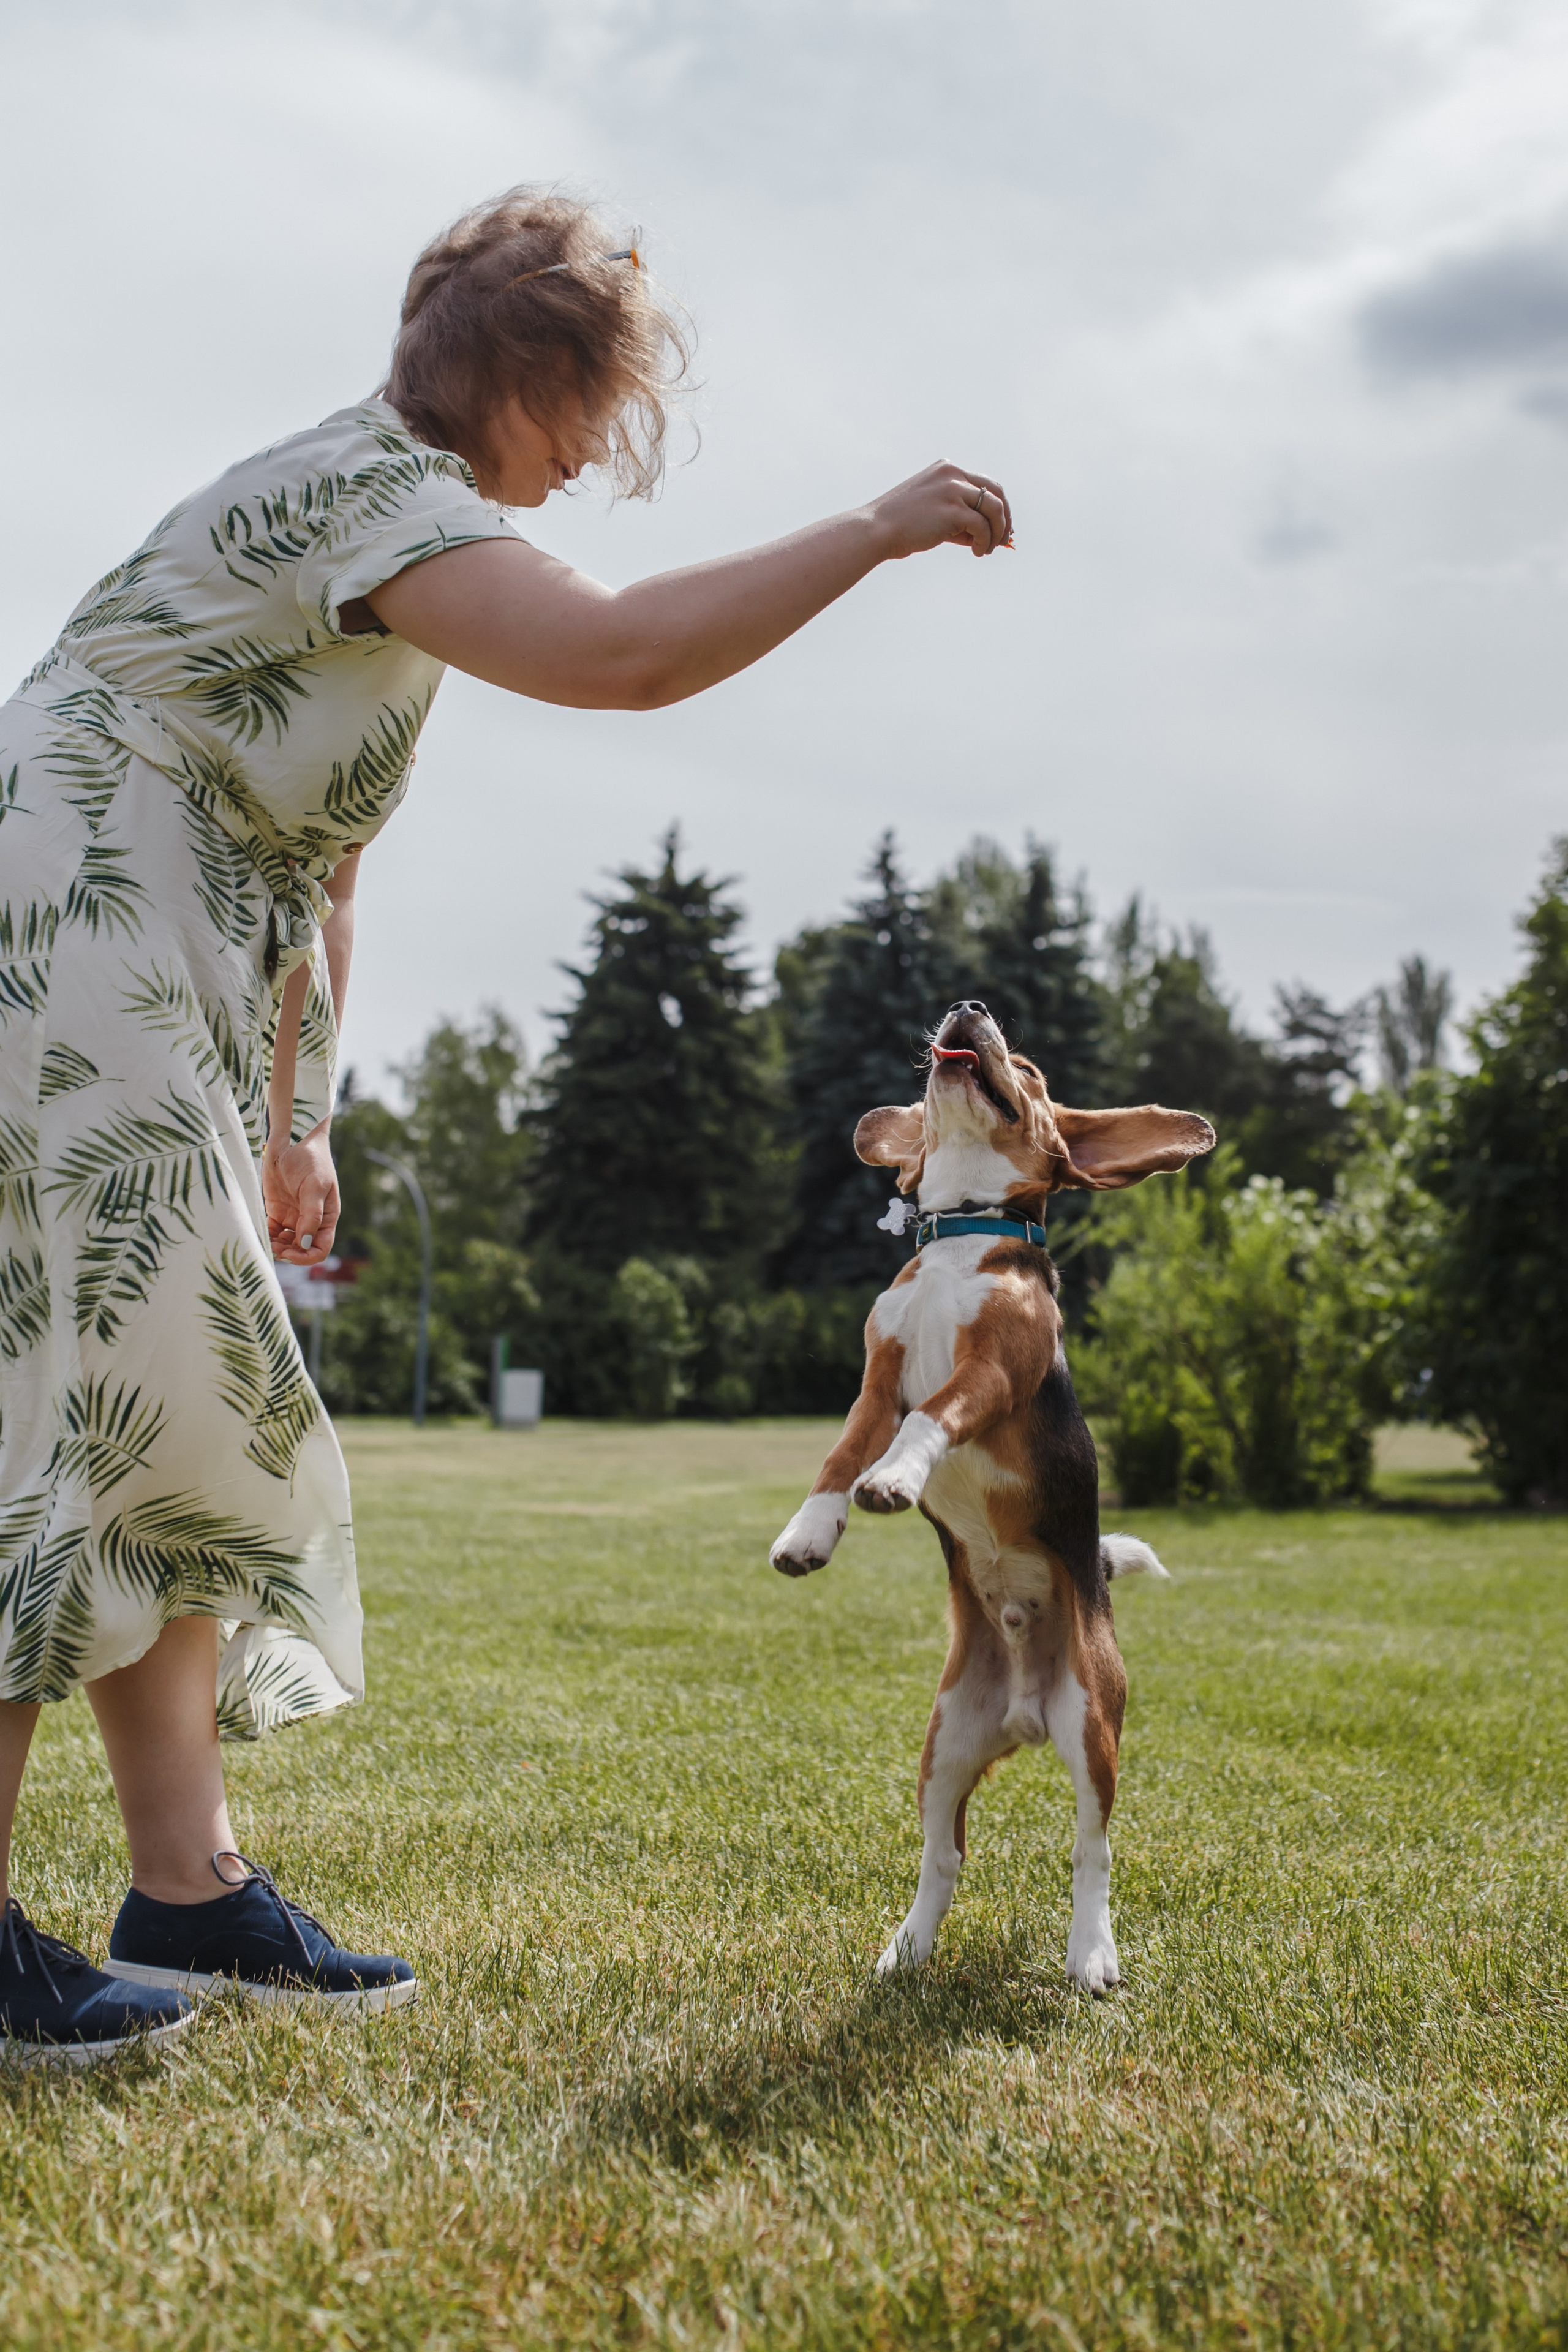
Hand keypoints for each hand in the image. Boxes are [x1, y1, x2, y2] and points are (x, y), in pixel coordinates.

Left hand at [263, 1127, 339, 1265]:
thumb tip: (305, 1243)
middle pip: (302, 1249)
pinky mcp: (277, 1210)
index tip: (291, 1254)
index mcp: (327, 1217)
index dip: (307, 1257)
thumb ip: (311, 1214)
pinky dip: (267, 1237)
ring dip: (277, 1248)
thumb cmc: (311, 1159)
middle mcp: (310, 1220)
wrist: (292, 1138)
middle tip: (274, 1249)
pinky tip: (261, 1235)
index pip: (321, 1247)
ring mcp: (293, 1216)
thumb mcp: (315, 1185)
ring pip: (286, 1244)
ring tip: (267, 1243)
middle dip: (289, 1254)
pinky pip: (272, 1232)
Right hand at [870, 461, 1013, 560]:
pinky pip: (982, 526)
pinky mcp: (953, 510)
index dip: (998, 506)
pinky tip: (977, 552)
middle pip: (996, 492)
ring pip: (994, 509)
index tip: (1000, 527)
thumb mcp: (933, 514)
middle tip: (1003, 539)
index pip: (984, 484)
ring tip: (988, 548)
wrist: (876, 530)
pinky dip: (985, 541)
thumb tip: (985, 536)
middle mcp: (952, 474)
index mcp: (947, 469)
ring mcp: (953, 490)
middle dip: (1004, 517)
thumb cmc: (900, 526)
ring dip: (996, 532)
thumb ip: (959, 519)